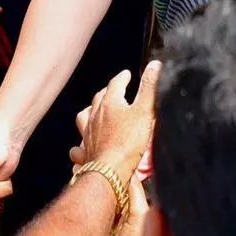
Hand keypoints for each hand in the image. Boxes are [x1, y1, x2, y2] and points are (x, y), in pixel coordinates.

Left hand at [77, 62, 160, 183]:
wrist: (109, 170)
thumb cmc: (128, 142)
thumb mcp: (145, 111)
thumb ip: (150, 88)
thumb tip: (155, 65)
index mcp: (110, 103)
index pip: (115, 84)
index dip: (122, 78)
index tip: (126, 74)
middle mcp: (95, 115)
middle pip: (99, 98)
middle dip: (107, 91)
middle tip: (113, 89)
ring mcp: (88, 131)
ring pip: (85, 115)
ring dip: (91, 110)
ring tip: (95, 109)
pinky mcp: (86, 148)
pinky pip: (80, 140)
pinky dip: (82, 137)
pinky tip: (84, 140)